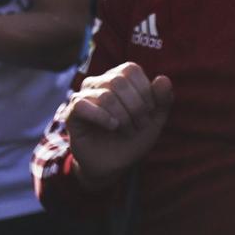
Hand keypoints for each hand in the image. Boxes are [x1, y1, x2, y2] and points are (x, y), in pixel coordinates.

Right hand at [63, 61, 172, 186]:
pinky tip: (111, 127)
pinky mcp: (72, 113)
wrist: (114, 165)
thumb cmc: (132, 138)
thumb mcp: (154, 121)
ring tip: (125, 130)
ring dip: (122, 118)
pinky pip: (83, 105)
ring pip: (105, 96)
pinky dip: (102, 118)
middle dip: (135, 107)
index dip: (144, 91)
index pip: (130, 69)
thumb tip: (163, 78)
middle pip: (118, 81)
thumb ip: (162, 100)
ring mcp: (83, 96)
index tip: (149, 112)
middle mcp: (98, 83)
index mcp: (117, 78)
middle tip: (139, 125)